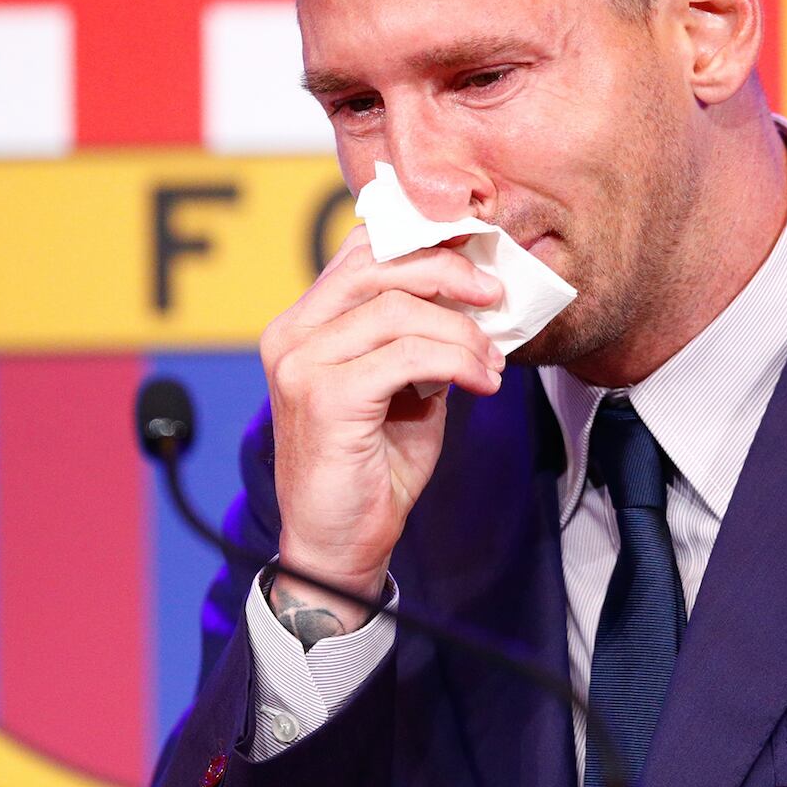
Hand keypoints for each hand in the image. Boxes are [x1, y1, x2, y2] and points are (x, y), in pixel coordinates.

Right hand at [259, 226, 504, 637]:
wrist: (341, 546)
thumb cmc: (372, 468)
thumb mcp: (401, 386)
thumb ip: (417, 336)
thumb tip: (472, 293)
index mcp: (303, 324)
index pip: (360, 252)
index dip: (421, 241)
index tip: (477, 253)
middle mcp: (292, 335)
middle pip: (377, 266)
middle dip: (448, 272)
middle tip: (494, 296)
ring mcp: (301, 364)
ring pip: (397, 309)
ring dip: (461, 331)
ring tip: (491, 361)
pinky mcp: (323, 397)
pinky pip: (405, 355)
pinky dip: (455, 360)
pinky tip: (481, 381)